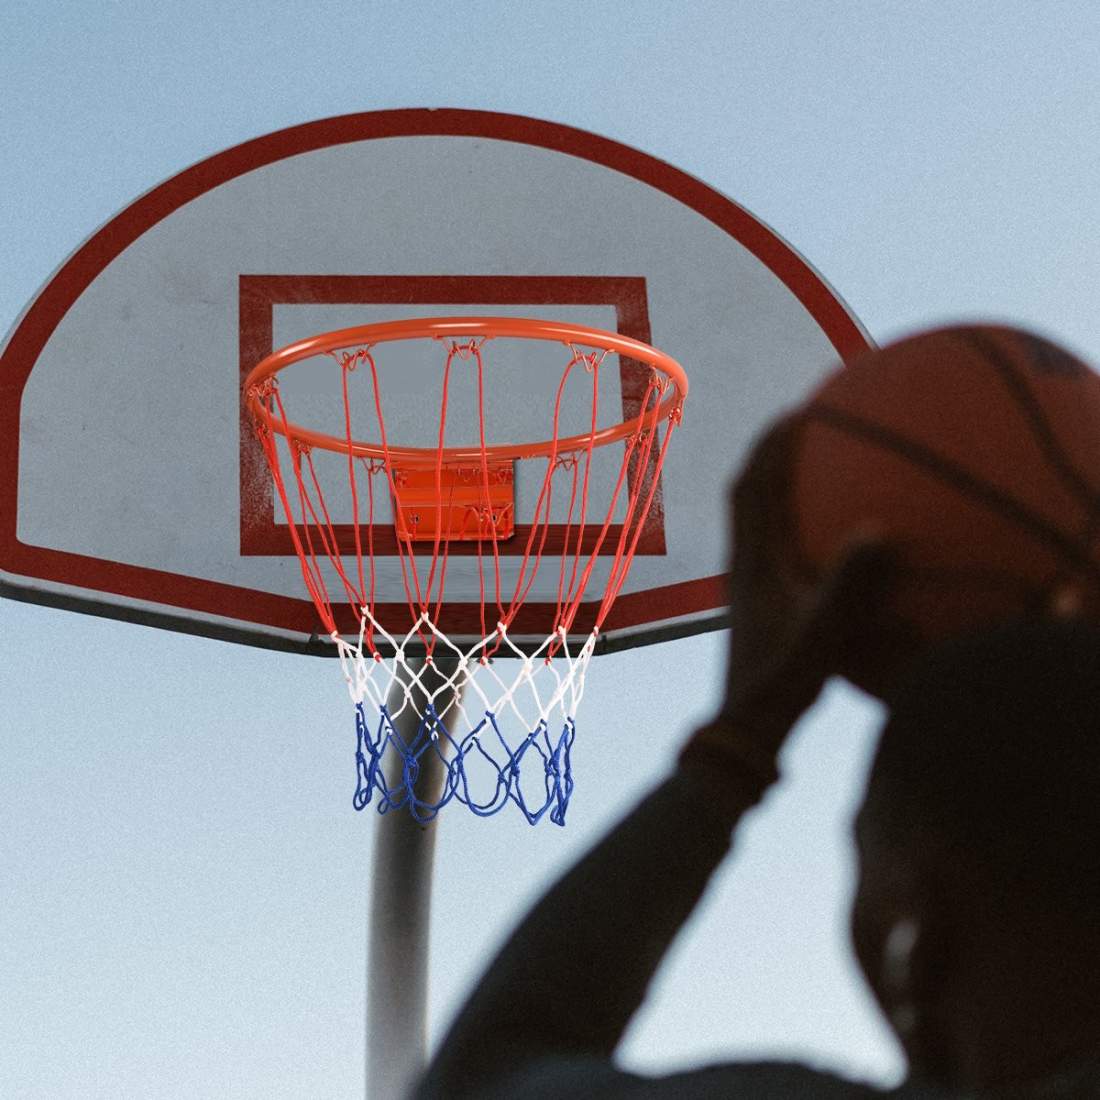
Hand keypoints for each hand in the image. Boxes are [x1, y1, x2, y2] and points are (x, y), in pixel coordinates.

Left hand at [688, 414, 908, 771]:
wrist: (746, 727)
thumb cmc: (780, 682)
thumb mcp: (823, 632)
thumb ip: (849, 585)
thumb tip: (880, 531)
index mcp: (752, 560)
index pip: (751, 486)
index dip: (769, 444)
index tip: (798, 410)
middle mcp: (744, 563)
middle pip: (750, 492)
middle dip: (774, 452)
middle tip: (810, 423)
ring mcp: (750, 583)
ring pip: (759, 519)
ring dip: (781, 485)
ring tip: (821, 465)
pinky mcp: (760, 603)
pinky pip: (776, 547)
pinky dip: (798, 526)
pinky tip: (834, 536)